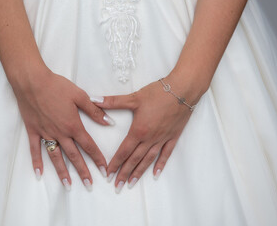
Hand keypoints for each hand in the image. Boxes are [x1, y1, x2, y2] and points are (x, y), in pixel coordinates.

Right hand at [12, 66, 112, 190]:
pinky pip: (35, 149)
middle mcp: (60, 133)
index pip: (89, 146)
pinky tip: (39, 173)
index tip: (104, 170)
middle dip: (83, 171)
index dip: (97, 158)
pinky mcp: (33, 131)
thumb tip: (109, 122)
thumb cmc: (57, 86)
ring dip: (62, 172)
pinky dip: (36, 162)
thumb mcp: (80, 96)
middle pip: (74, 156)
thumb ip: (95, 111)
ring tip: (68, 185)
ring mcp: (46, 133)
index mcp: (73, 125)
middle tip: (89, 185)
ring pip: (56, 157)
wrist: (32, 81)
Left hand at [94, 75, 202, 192]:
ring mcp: (162, 139)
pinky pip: (165, 154)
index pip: (124, 151)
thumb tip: (93, 100)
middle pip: (135, 159)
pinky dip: (160, 164)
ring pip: (148, 160)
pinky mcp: (172, 137)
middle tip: (117, 187)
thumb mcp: (134, 98)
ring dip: (139, 173)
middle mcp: (150, 138)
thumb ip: (112, 101)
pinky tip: (155, 174)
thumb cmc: (158, 93)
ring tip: (131, 184)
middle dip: (124, 173)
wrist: (183, 90)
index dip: (115, 163)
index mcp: (138, 130)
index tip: (108, 174)